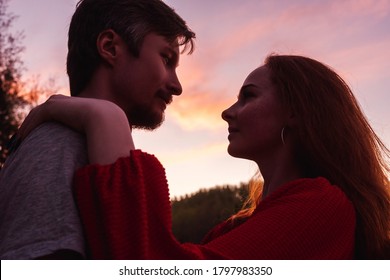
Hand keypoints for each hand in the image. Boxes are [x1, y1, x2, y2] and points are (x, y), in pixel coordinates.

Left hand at [17, 94, 134, 164]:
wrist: (107, 122)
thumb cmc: (109, 132)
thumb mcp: (102, 134)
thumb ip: (97, 139)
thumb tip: (101, 150)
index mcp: (79, 106)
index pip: (59, 112)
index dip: (49, 123)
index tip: (41, 135)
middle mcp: (68, 101)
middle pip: (45, 111)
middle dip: (33, 123)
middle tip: (24, 136)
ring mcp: (60, 102)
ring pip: (37, 114)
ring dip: (27, 127)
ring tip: (19, 140)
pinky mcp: (53, 107)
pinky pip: (36, 118)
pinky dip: (28, 128)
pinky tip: (22, 139)